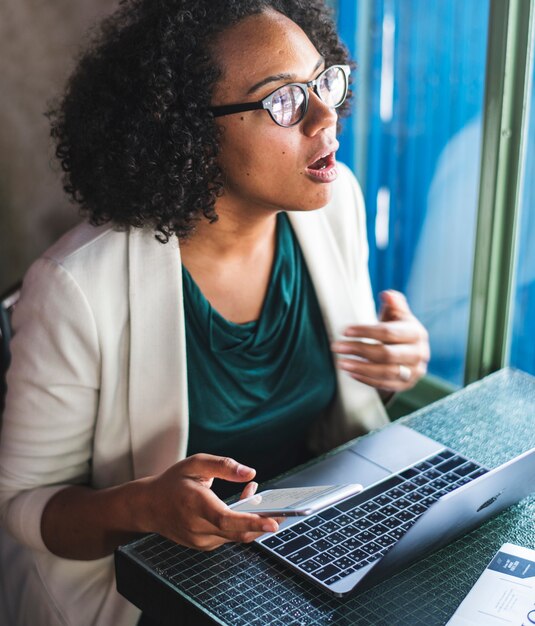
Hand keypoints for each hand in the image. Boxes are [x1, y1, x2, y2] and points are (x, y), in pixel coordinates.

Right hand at [141, 454, 279, 550]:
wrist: (148, 507)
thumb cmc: (173, 482)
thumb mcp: (195, 463)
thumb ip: (223, 466)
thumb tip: (250, 473)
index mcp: (194, 504)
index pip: (226, 519)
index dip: (251, 522)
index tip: (272, 523)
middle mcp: (197, 527)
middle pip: (237, 532)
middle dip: (263, 523)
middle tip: (283, 513)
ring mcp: (200, 540)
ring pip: (235, 535)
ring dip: (252, 520)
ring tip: (255, 494)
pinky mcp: (204, 545)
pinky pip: (229, 536)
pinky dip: (240, 524)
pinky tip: (244, 505)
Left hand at [331, 290, 429, 391]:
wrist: (409, 353)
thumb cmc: (398, 329)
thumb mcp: (397, 315)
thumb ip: (394, 303)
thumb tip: (388, 294)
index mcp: (417, 333)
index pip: (389, 332)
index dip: (366, 331)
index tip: (344, 331)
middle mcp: (419, 353)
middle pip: (386, 354)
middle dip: (359, 349)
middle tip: (336, 347)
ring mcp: (414, 371)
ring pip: (386, 372)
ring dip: (361, 367)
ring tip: (341, 363)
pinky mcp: (407, 385)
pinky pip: (385, 384)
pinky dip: (366, 379)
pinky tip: (351, 372)